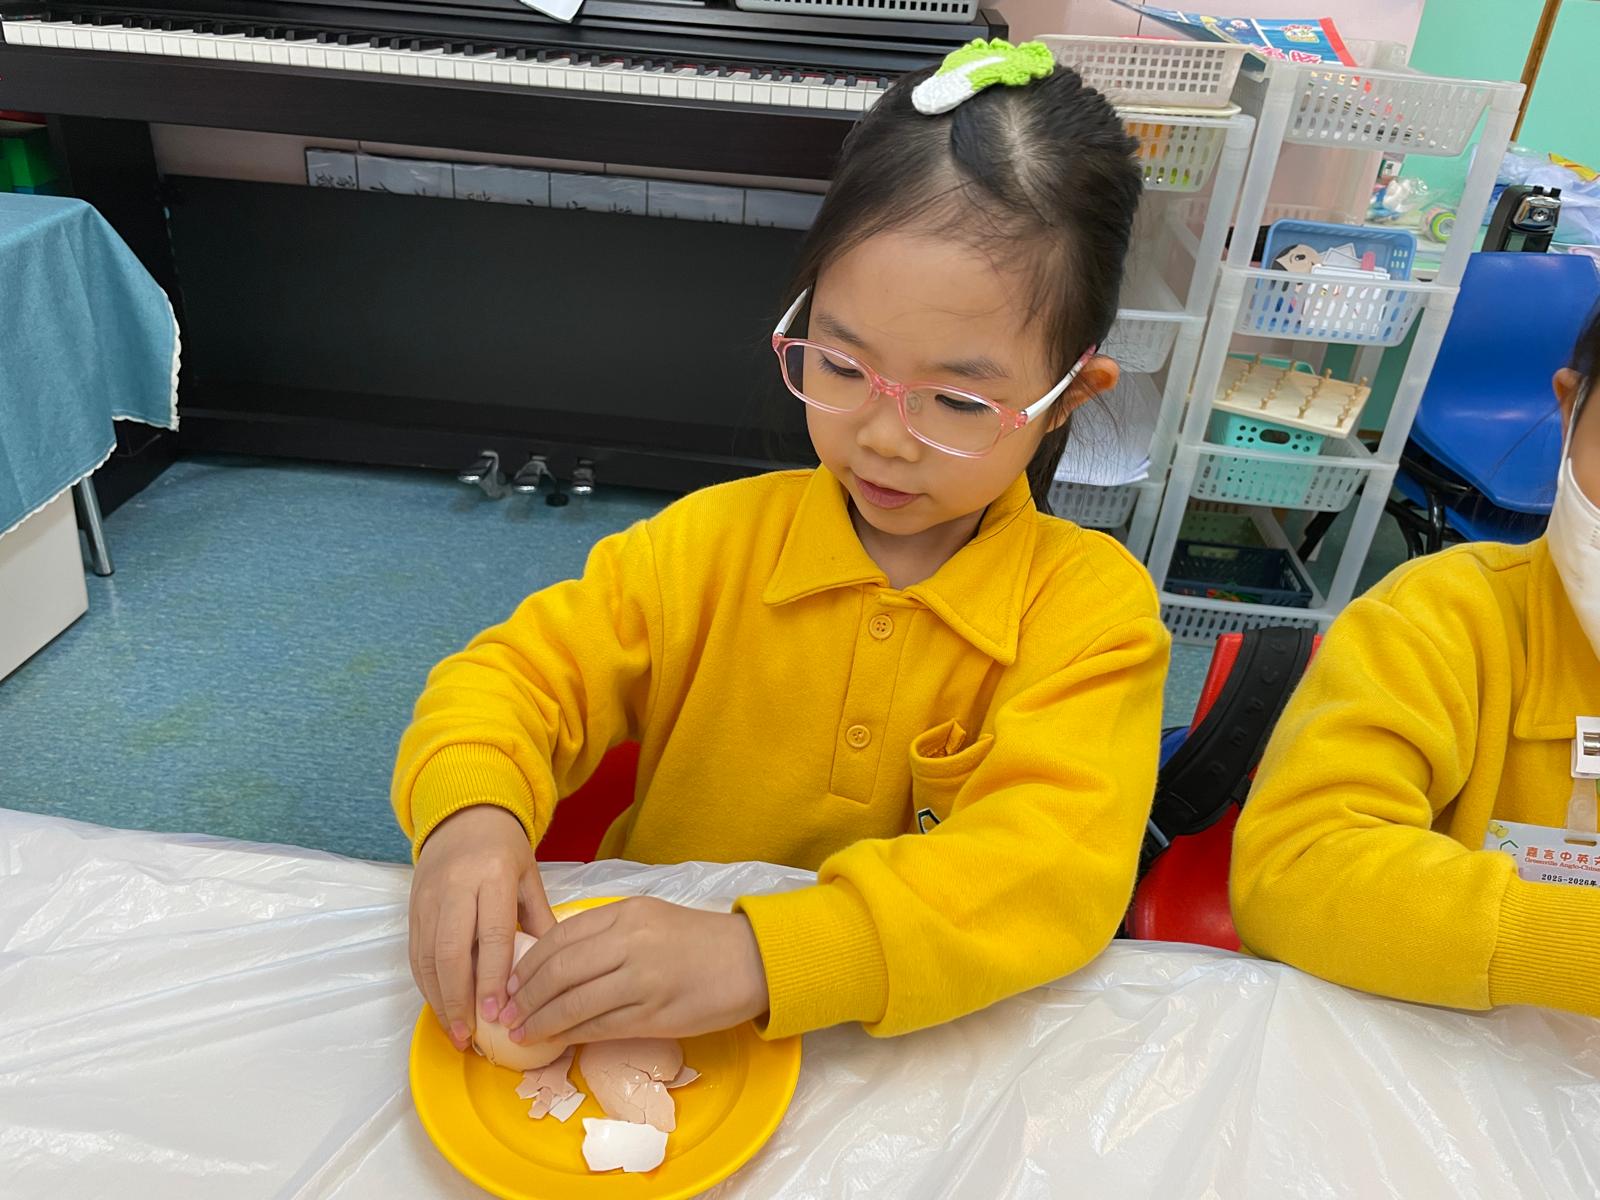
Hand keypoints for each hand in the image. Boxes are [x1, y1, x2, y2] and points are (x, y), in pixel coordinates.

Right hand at [409, 804, 556, 1050]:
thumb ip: (539, 918)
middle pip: (451, 951)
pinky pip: (415, 953)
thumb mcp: (529, 875)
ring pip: (427, 957)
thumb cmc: (503, 849)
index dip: (492, 977)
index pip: (491, 934)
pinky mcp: (412, 908)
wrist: (462, 816)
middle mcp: (455, 887)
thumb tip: (554, 966)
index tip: (496, 1012)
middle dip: (458, 998)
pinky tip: (440, 1006)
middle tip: (469, 1035)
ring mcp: (428, 898)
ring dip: (438, 999)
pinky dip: (426, 984)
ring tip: (454, 1031)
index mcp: (492, 876)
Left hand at [500, 897, 768, 1044]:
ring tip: (521, 1034)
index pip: (560, 937)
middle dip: (524, 996)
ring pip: (574, 1002)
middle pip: (559, 970)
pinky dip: (571, 1035)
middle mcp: (630, 941)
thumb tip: (558, 963)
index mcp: (626, 912)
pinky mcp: (655, 1014)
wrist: (752, 961)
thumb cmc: (700, 942)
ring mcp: (643, 978)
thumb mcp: (650, 919)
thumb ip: (607, 934)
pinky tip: (556, 1042)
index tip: (510, 983)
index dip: (528, 964)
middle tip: (505, 1014)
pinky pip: (601, 1026)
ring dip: (541, 1022)